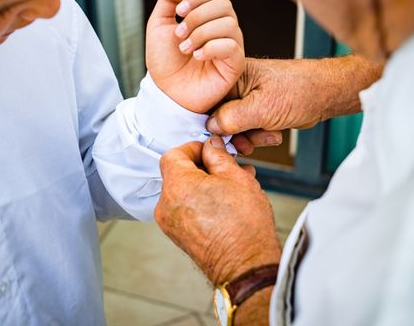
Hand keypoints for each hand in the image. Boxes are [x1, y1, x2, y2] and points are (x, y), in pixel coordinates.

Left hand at [146, 0, 244, 112]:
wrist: (165, 91)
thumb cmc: (164, 61)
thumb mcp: (159, 24)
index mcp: (209, 16)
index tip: (178, 12)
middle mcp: (224, 28)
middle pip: (224, 5)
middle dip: (197, 17)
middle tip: (179, 34)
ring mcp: (231, 46)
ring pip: (229, 24)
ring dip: (201, 33)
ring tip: (185, 48)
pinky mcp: (234, 65)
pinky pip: (232, 46)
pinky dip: (211, 47)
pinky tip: (197, 56)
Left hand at [155, 136, 281, 285]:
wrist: (246, 266)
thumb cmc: (243, 226)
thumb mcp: (236, 177)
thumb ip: (218, 156)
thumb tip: (211, 147)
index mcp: (177, 185)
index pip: (173, 154)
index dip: (193, 148)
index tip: (210, 151)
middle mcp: (166, 204)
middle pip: (177, 174)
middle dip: (202, 168)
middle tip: (226, 169)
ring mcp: (170, 223)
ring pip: (183, 192)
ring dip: (203, 185)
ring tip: (231, 188)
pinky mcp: (178, 236)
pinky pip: (185, 209)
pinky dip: (200, 202)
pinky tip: (224, 204)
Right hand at [208, 56, 383, 152]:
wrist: (327, 93)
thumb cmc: (299, 90)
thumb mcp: (261, 108)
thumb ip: (231, 119)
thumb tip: (210, 127)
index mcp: (232, 76)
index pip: (208, 101)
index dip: (211, 122)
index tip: (217, 138)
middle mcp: (237, 86)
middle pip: (220, 116)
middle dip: (234, 133)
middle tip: (245, 144)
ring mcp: (248, 98)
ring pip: (235, 125)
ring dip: (249, 137)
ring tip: (266, 136)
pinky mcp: (259, 109)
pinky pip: (249, 127)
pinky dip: (259, 135)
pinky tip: (273, 134)